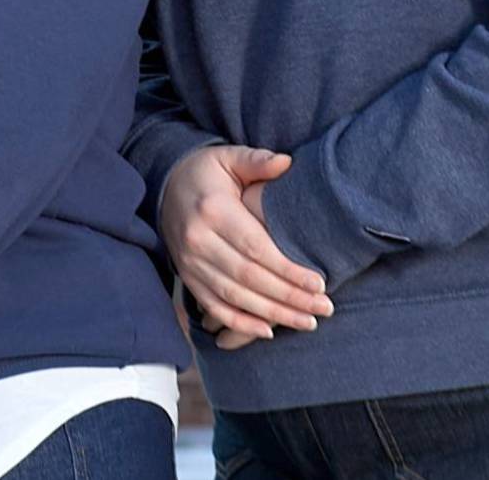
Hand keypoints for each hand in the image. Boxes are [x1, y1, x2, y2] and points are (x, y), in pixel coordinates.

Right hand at [159, 144, 333, 348]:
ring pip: (234, 297)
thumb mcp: (228, 158)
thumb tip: (286, 162)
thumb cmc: (206, 173)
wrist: (164, 187)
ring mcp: (189, 262)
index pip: (255, 248)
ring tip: (307, 322)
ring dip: (272, 314)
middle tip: (324, 309)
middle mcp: (197, 240)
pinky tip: (269, 330)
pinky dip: (240, 323)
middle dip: (289, 297)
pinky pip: (213, 306)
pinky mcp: (187, 276)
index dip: (288, 270)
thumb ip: (257, 161)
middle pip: (249, 277)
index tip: (319, 284)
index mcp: (213, 210)